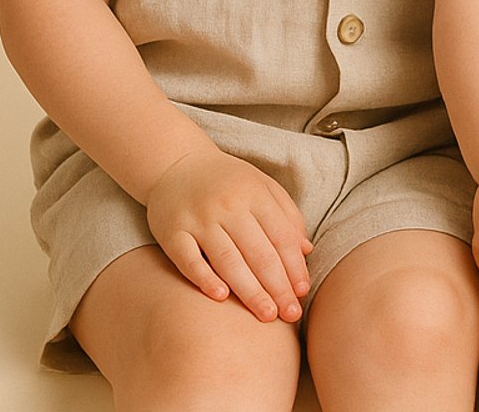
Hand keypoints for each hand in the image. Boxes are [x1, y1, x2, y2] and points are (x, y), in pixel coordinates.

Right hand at [144, 148, 313, 322]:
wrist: (175, 163)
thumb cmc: (228, 181)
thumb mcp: (263, 187)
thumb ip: (287, 215)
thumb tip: (306, 251)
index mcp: (255, 195)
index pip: (280, 236)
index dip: (294, 266)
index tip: (302, 292)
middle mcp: (228, 207)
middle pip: (258, 253)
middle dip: (277, 287)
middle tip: (290, 314)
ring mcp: (198, 220)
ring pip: (228, 260)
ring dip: (249, 291)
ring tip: (266, 315)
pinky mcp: (171, 232)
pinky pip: (189, 260)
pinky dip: (204, 279)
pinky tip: (220, 297)